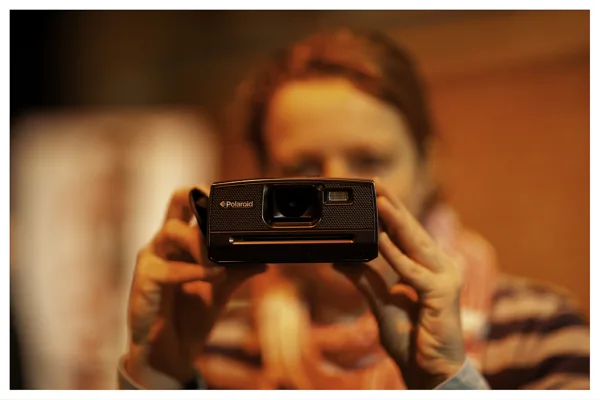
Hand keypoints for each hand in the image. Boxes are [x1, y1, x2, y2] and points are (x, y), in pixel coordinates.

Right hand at [125, 186, 265, 388]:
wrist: (171, 353)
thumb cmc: (190, 317)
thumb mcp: (221, 290)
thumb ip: (238, 271)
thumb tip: (265, 260)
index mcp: (181, 241)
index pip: (190, 203)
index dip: (209, 194)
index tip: (236, 201)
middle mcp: (165, 244)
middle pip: (176, 200)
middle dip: (198, 196)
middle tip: (220, 209)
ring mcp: (151, 260)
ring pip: (171, 231)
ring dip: (199, 243)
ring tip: (219, 261)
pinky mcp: (143, 282)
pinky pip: (166, 270)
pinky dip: (192, 271)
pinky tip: (211, 276)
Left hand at [335, 182, 465, 388]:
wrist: (430, 370)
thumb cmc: (412, 339)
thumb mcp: (380, 303)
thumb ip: (364, 279)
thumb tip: (340, 260)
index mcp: (426, 267)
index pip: (405, 234)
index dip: (390, 212)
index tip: (373, 192)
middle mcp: (438, 267)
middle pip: (411, 231)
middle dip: (392, 206)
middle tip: (375, 182)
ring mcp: (444, 278)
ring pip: (414, 243)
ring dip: (394, 220)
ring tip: (378, 198)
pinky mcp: (441, 294)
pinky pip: (413, 271)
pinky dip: (394, 256)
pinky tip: (379, 240)